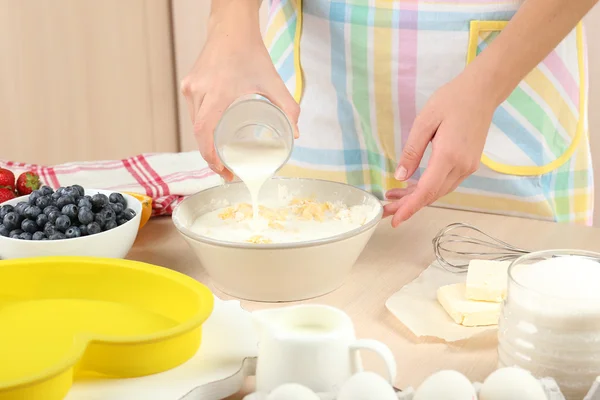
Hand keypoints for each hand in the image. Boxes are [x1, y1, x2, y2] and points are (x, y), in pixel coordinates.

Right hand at [180, 10, 299, 180]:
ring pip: (195, 124)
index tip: (222, 170)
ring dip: (206, 142)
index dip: (210, 156)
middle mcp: (199, 91)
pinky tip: (214, 136)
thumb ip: (288, 108)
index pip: (204, 132)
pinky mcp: (188, 85)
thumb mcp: (273, 82)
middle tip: (227, 170)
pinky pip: (193, 113)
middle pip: (199, 133)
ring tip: (221, 156)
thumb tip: (296, 134)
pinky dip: (203, 127)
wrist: (232, 28)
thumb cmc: (251, 54)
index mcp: (217, 92)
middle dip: (211, 156)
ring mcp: (190, 87)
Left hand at [384, 70, 497, 226]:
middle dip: (408, 205)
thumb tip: (400, 176)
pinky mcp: (469, 164)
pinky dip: (428, 188)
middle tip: (385, 210)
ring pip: (439, 191)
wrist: (482, 92)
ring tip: (393, 197)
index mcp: (449, 156)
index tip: (395, 220)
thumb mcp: (424, 121)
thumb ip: (412, 151)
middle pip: (432, 195)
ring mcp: (468, 167)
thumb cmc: (451, 101)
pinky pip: (445, 182)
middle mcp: (461, 167)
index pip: (427, 190)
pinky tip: (411, 186)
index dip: (409, 207)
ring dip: (417, 197)